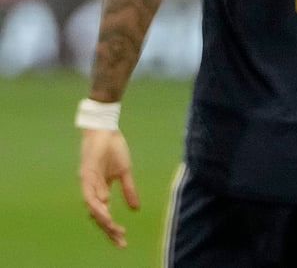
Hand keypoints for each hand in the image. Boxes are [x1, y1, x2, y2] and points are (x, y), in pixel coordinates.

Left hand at [79, 128, 138, 246]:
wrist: (106, 130)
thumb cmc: (114, 149)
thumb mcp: (125, 172)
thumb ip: (128, 190)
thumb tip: (135, 209)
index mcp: (100, 190)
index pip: (105, 214)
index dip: (112, 228)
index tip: (123, 239)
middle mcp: (91, 190)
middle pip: (98, 217)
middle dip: (109, 230)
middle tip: (121, 242)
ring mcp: (87, 184)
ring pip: (93, 210)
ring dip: (104, 221)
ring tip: (115, 230)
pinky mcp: (85, 176)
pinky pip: (90, 196)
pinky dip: (97, 207)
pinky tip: (106, 215)